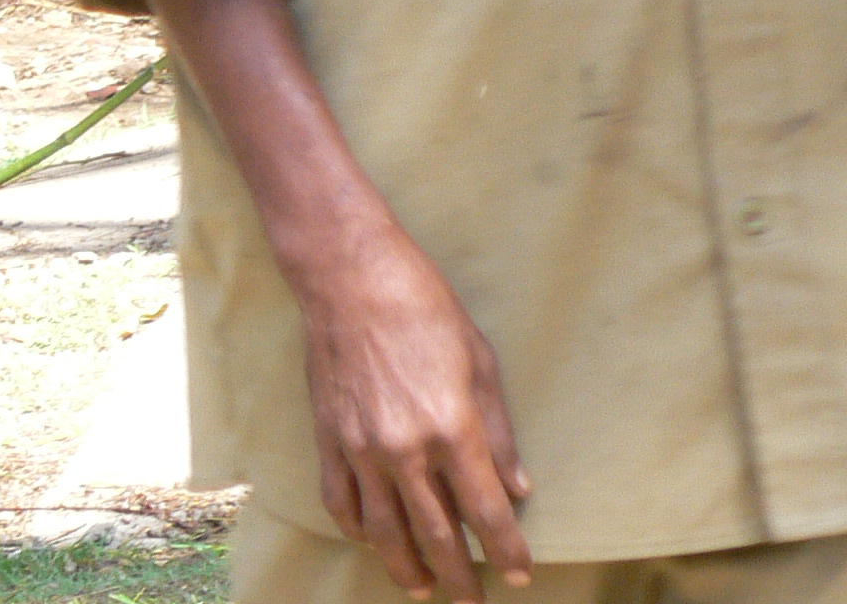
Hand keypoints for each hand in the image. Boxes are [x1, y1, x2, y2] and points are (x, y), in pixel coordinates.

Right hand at [136, 0, 531, 600]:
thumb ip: (498, 435)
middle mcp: (404, 449)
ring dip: (406, 566)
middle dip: (461, 575)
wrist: (347, 275)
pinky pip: (341, 500)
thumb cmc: (423, 307)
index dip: (506, 550)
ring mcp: (360, 448)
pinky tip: (372, 541)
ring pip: (384, 530)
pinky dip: (358, 529)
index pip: (486, 513)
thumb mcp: (480, 364)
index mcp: (451, 429)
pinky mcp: (328, 437)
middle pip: (437, 535)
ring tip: (422, 588)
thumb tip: (516, 490)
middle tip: (473, 600)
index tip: (519, 574)